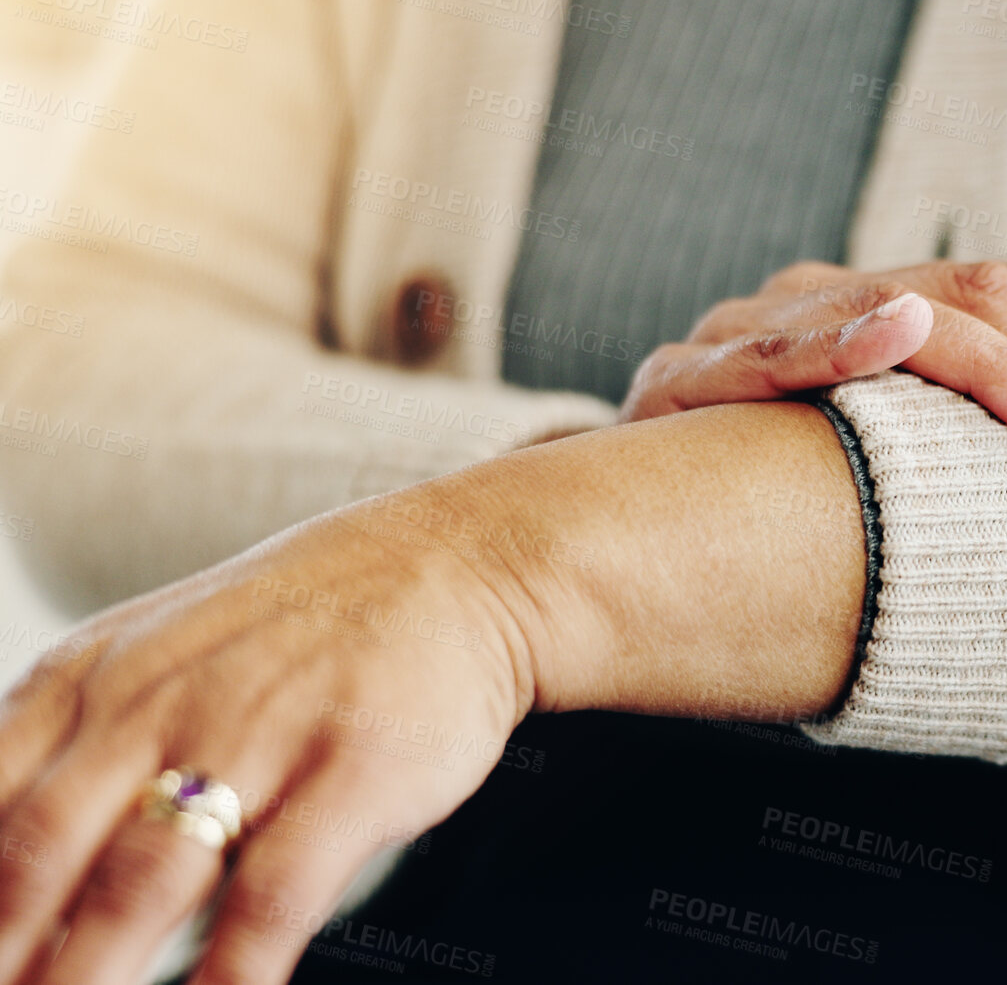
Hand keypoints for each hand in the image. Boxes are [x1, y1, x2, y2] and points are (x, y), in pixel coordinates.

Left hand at [0, 489, 535, 984]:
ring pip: (141, 881)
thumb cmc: (304, 628)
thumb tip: (12, 888)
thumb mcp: (154, 657)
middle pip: (39, 853)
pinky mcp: (355, 770)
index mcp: (90, 679)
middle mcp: (159, 702)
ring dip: (90, 975)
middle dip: (7, 951)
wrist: (459, 565)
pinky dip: (233, 971)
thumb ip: (74, 756)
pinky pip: (275, 892)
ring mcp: (260, 734)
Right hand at [620, 259, 1006, 462]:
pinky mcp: (690, 381)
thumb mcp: (894, 460)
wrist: (611, 527)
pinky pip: (772, 355)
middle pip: (982, 293)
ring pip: (900, 313)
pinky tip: (898, 333)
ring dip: (998, 366)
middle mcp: (834, 296)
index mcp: (892, 305)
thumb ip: (974, 447)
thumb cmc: (777, 494)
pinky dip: (843, 341)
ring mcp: (762, 329)